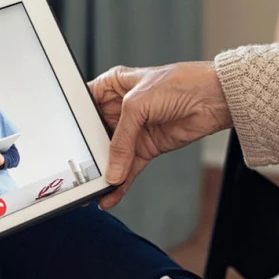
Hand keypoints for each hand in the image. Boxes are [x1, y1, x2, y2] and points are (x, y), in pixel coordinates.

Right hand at [88, 62, 232, 209]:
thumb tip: (113, 170)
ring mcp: (134, 129)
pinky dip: (121, 183)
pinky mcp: (146, 147)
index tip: (64, 145)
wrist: (213, 98)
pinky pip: (128, 168)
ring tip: (92, 189)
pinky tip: (111, 194)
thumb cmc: (178, 84)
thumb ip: (121, 139)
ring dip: (104, 172)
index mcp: (112, 87)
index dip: (74, 125)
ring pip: (112, 155)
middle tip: (78, 173)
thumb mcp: (138, 105)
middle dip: (88, 155)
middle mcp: (120, 108)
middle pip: (95, 135)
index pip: (84, 107)